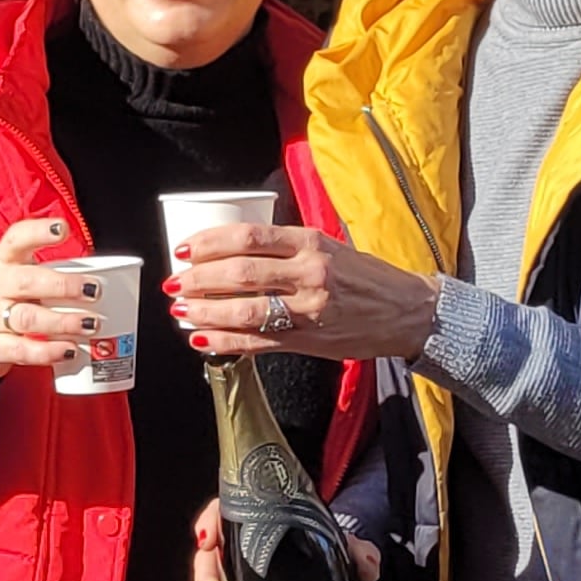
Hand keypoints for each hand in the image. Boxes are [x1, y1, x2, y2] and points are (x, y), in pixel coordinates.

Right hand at [0, 215, 102, 386]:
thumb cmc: (1, 302)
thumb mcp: (14, 278)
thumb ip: (47, 275)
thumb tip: (97, 280)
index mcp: (2, 262)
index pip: (16, 239)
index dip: (39, 231)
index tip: (62, 229)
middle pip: (28, 281)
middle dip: (63, 286)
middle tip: (92, 291)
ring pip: (28, 318)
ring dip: (63, 322)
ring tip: (89, 324)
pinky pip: (22, 349)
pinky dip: (48, 351)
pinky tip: (68, 350)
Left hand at [167, 223, 442, 363]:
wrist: (405, 311)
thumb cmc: (364, 276)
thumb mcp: (328, 246)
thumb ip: (286, 247)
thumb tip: (232, 248)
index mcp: (310, 243)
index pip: (249, 238)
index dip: (210, 243)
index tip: (185, 249)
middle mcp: (309, 274)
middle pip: (240, 274)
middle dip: (199, 279)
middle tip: (175, 282)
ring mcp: (308, 311)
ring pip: (244, 311)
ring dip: (205, 312)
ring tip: (181, 311)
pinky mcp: (307, 341)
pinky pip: (257, 342)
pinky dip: (224, 343)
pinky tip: (202, 340)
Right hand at [188, 501, 384, 580]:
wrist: (325, 565)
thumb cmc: (322, 546)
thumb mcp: (341, 543)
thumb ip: (357, 550)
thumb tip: (368, 565)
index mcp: (253, 522)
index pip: (221, 513)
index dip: (208, 524)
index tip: (208, 541)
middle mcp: (235, 551)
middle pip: (208, 564)